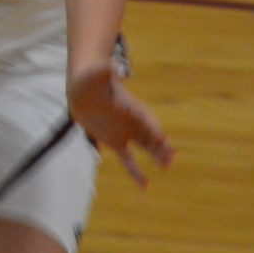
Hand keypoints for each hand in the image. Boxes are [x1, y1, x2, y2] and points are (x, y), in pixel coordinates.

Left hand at [68, 60, 173, 185]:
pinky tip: (145, 186)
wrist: (82, 90)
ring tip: (167, 165)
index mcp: (131, 105)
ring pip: (145, 147)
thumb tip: (114, 66)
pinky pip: (128, 160)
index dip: (152, 126)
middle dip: (160, 144)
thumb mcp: (95, 73)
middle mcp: (132, 121)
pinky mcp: (115, 142)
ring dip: (156, 155)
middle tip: (171, 155)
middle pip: (150, 134)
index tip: (161, 136)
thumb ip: (105, 69)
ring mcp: (125, 132)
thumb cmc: (90, 79)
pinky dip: (135, 172)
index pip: (145, 118)